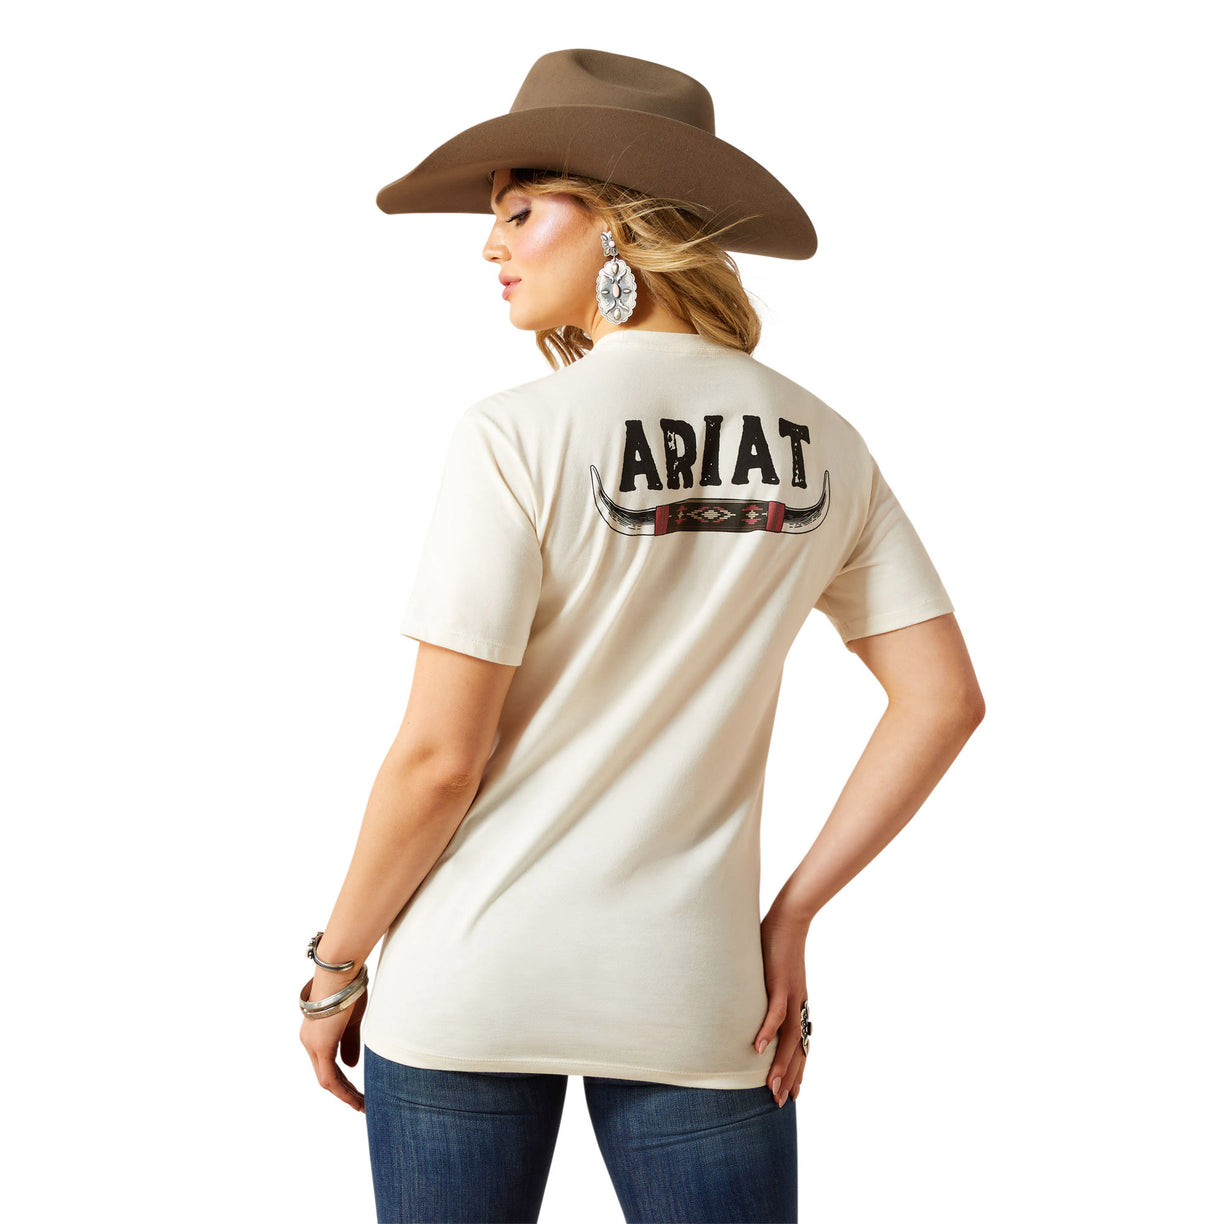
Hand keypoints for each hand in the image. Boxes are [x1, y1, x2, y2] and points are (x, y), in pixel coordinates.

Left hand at [299, 973, 367, 1112]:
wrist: (341, 972)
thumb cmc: (348, 988)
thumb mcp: (352, 1019)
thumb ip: (350, 1042)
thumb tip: (351, 1066)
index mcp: (316, 1033)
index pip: (327, 1064)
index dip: (342, 1079)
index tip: (356, 1090)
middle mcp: (309, 1041)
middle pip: (325, 1075)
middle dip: (344, 1091)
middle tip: (361, 1103)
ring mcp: (313, 1044)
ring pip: (326, 1080)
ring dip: (345, 1095)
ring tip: (362, 1105)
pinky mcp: (321, 1046)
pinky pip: (329, 1078)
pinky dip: (343, 1091)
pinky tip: (356, 1100)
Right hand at [753, 910, 809, 1106]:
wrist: (790, 919)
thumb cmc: (777, 945)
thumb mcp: (773, 976)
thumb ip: (768, 993)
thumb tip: (753, 1005)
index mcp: (798, 1005)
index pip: (800, 1045)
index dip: (798, 1070)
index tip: (793, 1094)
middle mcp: (798, 1005)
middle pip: (798, 1048)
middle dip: (791, 1077)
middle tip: (782, 1103)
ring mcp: (791, 995)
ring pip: (789, 1038)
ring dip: (781, 1064)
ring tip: (773, 1087)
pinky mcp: (780, 982)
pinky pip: (774, 1012)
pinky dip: (766, 1031)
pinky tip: (757, 1048)